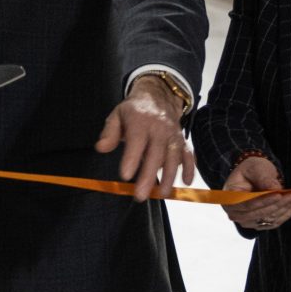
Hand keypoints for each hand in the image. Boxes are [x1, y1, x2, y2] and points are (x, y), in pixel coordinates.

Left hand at [96, 77, 194, 202]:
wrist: (159, 96)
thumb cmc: (134, 111)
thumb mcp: (117, 115)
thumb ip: (109, 132)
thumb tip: (101, 148)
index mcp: (140, 121)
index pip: (137, 140)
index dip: (132, 158)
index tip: (125, 176)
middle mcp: (159, 128)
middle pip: (156, 153)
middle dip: (149, 176)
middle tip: (140, 195)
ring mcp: (173, 135)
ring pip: (173, 157)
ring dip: (170, 176)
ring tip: (162, 194)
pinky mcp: (182, 140)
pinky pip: (188, 154)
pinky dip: (190, 168)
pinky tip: (186, 182)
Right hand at [221, 154, 290, 233]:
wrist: (253, 176)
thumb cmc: (251, 171)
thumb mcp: (255, 168)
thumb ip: (263, 178)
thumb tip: (274, 189)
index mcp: (229, 198)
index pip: (245, 204)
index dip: (262, 201)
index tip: (278, 194)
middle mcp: (235, 213)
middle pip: (258, 213)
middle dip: (276, 205)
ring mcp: (247, 221)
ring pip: (267, 219)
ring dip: (283, 209)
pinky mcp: (258, 224)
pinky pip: (273, 223)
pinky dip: (284, 215)